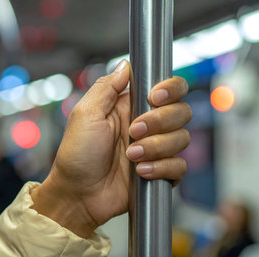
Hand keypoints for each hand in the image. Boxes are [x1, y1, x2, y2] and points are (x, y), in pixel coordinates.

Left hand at [31, 60, 191, 237]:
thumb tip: (126, 64)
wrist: (78, 194)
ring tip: (131, 156)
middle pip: (181, 111)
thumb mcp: (85, 114)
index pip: (168, 88)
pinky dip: (161, 168)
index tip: (154, 98)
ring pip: (182, 138)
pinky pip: (179, 166)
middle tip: (133, 131)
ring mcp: (155, 149)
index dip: (170, 90)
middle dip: (160, 121)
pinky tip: (140, 172)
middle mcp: (148, 125)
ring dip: (156, 147)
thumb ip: (106, 87)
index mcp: (130, 106)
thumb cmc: (76, 155)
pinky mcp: (160, 172)